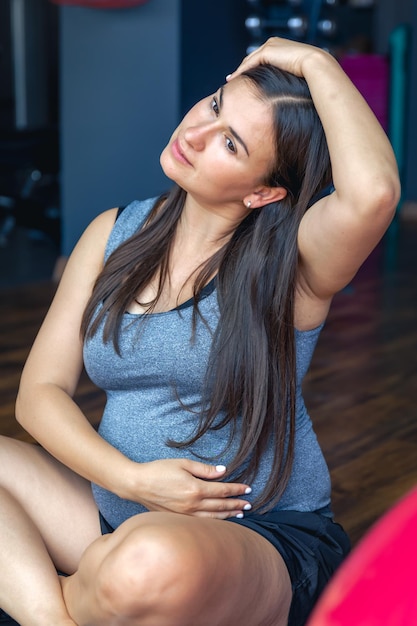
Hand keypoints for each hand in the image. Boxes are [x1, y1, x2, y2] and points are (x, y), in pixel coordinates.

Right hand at [124, 459, 251, 518]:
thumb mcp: (183, 464)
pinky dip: (214, 522)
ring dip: (228, 515)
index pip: (222, 490)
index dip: (237, 490)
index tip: (248, 489)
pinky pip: (202, 522)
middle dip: (236, 504)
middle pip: (221, 506)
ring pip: (213, 517)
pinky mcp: (178, 520)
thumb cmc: (159, 470)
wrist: (138, 485)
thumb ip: (205, 469)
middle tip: (249, 504)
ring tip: (240, 514)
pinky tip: (220, 520)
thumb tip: (223, 471)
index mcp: (195, 489)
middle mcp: (192, 505)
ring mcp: (185, 515)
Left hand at [227, 36, 324, 79]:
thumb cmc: (311, 77)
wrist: (316, 67)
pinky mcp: (268, 50)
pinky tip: (234, 82)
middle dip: (242, 71)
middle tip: (231, 82)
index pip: (261, 59)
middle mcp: (274, 44)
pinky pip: (249, 63)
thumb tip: (281, 98)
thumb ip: (285, 81)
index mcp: (281, 48)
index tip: (241, 81)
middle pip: (252, 59)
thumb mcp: (295, 78)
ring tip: (230, 83)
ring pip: (249, 61)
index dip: (250, 70)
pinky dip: (241, 72)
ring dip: (239, 72)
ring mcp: (270, 46)